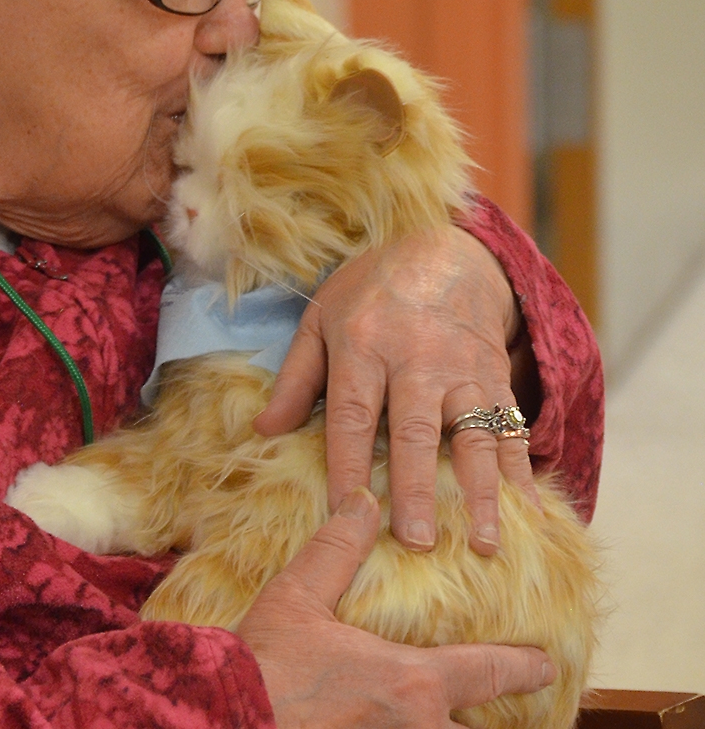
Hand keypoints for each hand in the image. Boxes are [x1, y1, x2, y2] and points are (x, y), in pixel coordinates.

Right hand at [236, 487, 553, 728]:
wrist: (225, 720)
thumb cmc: (264, 665)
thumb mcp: (297, 597)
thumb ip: (336, 550)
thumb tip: (363, 501)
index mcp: (410, 683)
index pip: (486, 672)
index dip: (522, 666)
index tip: (545, 662)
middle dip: (491, 726)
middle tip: (502, 716)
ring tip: (450, 723)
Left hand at [252, 226, 538, 555]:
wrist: (446, 251)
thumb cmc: (371, 293)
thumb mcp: (321, 319)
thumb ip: (296, 377)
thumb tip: (263, 431)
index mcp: (362, 344)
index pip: (352, 413)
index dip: (348, 464)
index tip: (345, 513)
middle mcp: (416, 358)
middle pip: (415, 431)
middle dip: (417, 489)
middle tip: (417, 542)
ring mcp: (463, 369)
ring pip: (475, 435)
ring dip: (482, 493)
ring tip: (486, 544)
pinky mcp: (497, 376)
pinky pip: (512, 428)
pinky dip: (522, 474)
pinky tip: (532, 516)